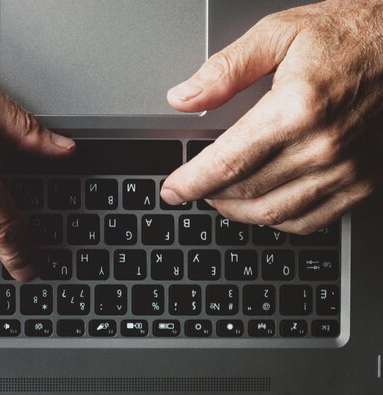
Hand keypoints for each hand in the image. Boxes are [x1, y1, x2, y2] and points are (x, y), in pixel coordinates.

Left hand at [161, 0, 382, 233]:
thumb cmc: (346, 35)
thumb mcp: (277, 34)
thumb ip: (224, 70)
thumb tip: (182, 98)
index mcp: (295, 108)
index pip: (226, 163)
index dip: (190, 182)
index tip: (171, 190)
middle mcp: (322, 146)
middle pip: (244, 192)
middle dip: (207, 194)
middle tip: (191, 187)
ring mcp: (345, 169)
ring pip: (272, 214)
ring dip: (236, 212)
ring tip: (218, 197)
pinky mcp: (361, 181)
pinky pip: (309, 221)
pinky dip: (276, 220)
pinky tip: (260, 205)